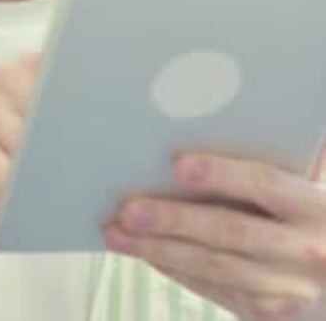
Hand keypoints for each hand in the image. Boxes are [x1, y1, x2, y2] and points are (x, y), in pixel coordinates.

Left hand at [103, 152, 325, 319]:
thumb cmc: (313, 215)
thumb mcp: (308, 185)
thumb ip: (275, 162)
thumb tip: (214, 123)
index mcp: (316, 207)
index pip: (264, 184)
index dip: (221, 174)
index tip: (177, 163)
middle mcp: (306, 251)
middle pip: (230, 232)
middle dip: (173, 220)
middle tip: (128, 210)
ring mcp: (290, 291)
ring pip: (216, 268)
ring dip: (161, 251)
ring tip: (119, 235)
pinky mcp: (271, 314)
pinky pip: (217, 292)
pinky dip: (178, 272)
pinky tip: (148, 255)